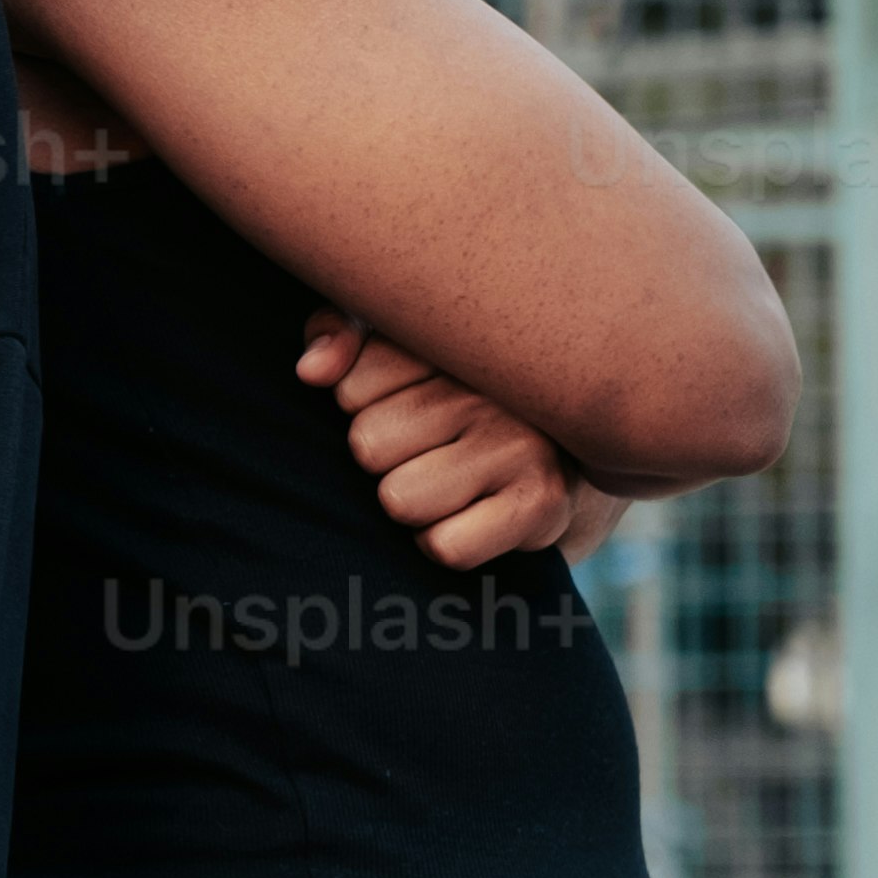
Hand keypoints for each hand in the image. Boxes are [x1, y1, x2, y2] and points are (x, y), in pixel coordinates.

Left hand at [293, 313, 596, 569]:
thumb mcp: (397, 346)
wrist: (565, 457)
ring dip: (412, 505)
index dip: (361, 407)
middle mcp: (492, 387)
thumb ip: (341, 331)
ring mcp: (522, 445)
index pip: (350, 388)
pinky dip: (443, 544)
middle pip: (368, 446)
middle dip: (385, 458)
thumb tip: (312, 372)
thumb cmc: (453, 396)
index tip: (400, 402)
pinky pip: (444, 546)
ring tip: (448, 483)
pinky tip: (468, 518)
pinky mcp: (540, 504)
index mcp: (452, 341)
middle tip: (429, 449)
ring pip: (399, 500)